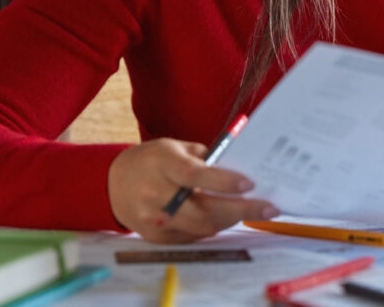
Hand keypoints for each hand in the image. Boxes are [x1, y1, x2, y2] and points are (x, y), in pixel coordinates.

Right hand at [108, 138, 278, 242]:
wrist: (114, 184)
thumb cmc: (153, 160)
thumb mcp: (176, 147)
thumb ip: (207, 157)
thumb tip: (243, 166)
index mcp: (162, 164)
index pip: (194, 176)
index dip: (223, 182)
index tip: (250, 185)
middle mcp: (155, 194)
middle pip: (203, 209)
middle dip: (241, 210)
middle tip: (269, 208)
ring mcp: (155, 220)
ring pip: (202, 227)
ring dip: (232, 219)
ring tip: (254, 210)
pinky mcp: (157, 237)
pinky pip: (194, 236)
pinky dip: (214, 226)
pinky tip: (228, 216)